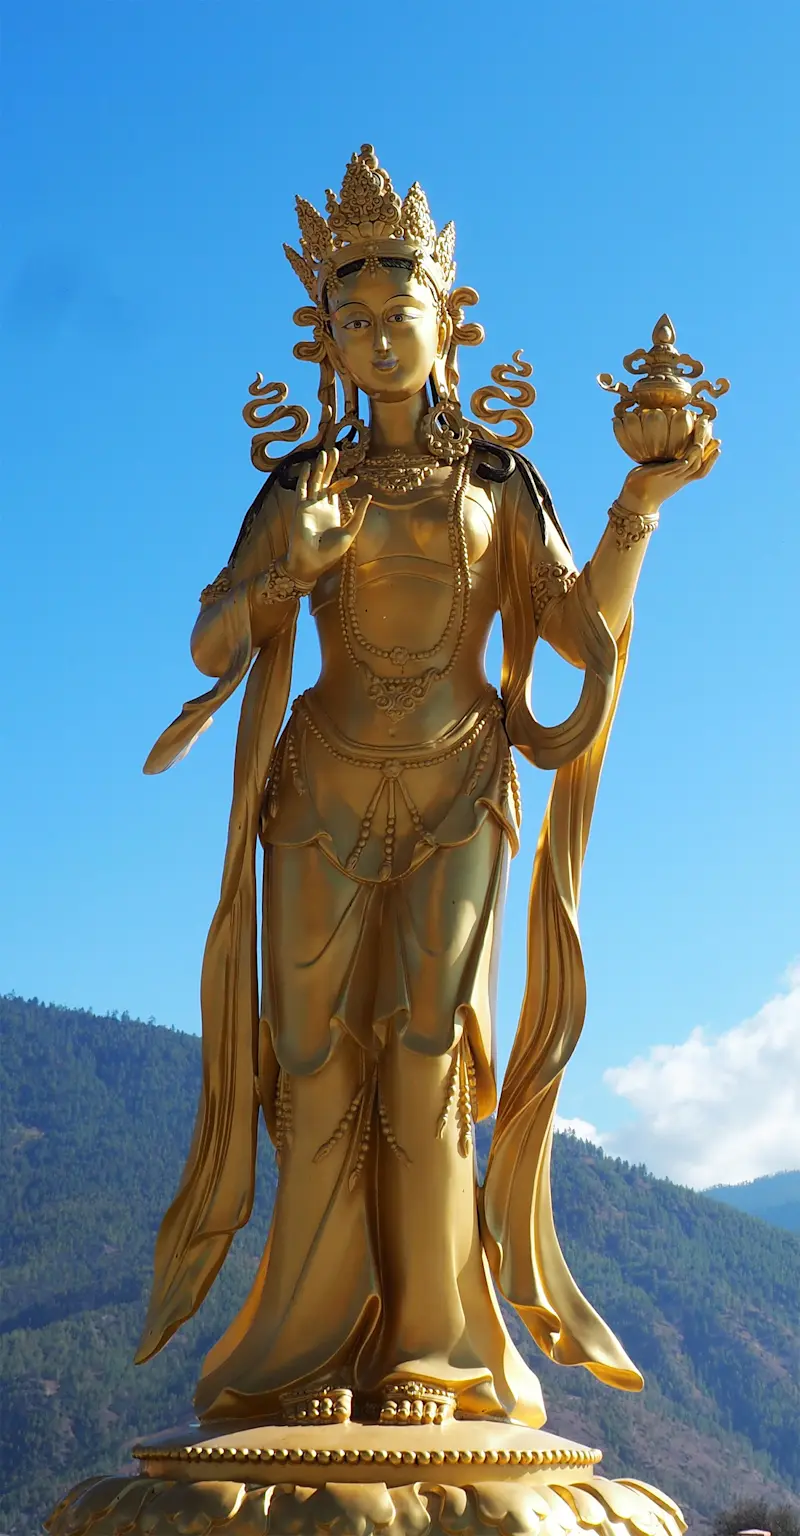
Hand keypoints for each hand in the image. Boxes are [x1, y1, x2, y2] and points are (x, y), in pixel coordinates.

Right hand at [283, 448, 371, 585]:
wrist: (312, 562)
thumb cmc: (331, 552)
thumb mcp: (351, 532)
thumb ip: (359, 514)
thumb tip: (369, 495)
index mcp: (332, 512)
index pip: (337, 490)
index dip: (344, 482)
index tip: (355, 477)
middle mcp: (320, 506)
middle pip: (326, 481)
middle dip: (330, 466)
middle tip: (335, 450)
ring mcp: (310, 506)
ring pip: (315, 482)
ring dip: (319, 468)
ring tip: (324, 452)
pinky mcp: (301, 508)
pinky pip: (302, 489)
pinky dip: (305, 477)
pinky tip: (309, 466)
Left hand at [618, 424, 720, 517]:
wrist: (634, 501)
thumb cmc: (644, 485)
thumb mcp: (658, 473)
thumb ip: (666, 463)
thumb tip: (666, 447)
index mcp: (681, 478)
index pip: (702, 470)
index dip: (712, 458)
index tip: (718, 443)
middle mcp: (679, 478)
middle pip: (699, 463)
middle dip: (708, 447)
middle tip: (713, 430)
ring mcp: (671, 476)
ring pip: (692, 463)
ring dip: (700, 448)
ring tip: (704, 433)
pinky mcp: (660, 473)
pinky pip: (679, 466)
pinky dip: (688, 459)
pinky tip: (695, 448)